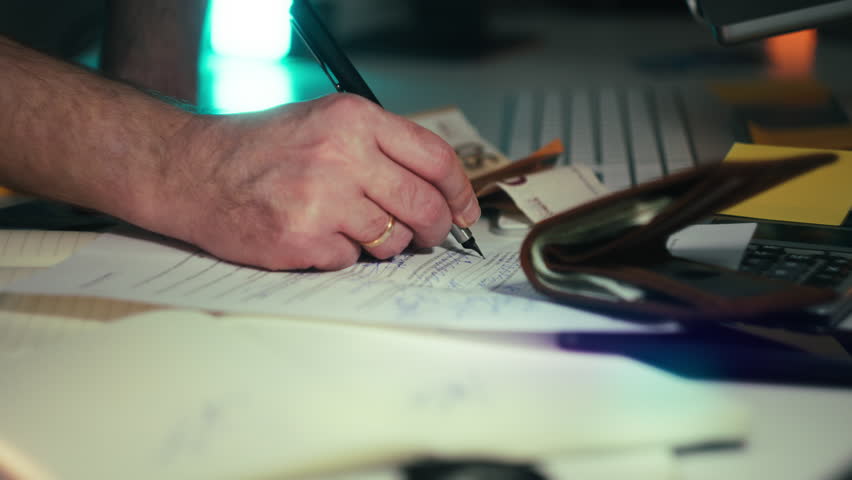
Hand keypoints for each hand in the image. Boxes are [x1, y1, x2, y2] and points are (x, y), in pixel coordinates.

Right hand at [149, 94, 480, 270]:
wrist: (192, 170)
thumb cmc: (258, 149)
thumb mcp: (324, 123)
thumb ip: (380, 149)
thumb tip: (435, 188)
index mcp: (353, 120)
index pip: (435, 158)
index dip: (460, 191)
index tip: (465, 210)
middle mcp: (341, 156)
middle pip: (424, 207)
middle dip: (435, 229)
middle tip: (430, 235)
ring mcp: (321, 200)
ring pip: (392, 241)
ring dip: (385, 244)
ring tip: (354, 228)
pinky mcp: (301, 240)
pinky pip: (350, 261)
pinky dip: (341, 255)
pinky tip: (315, 236)